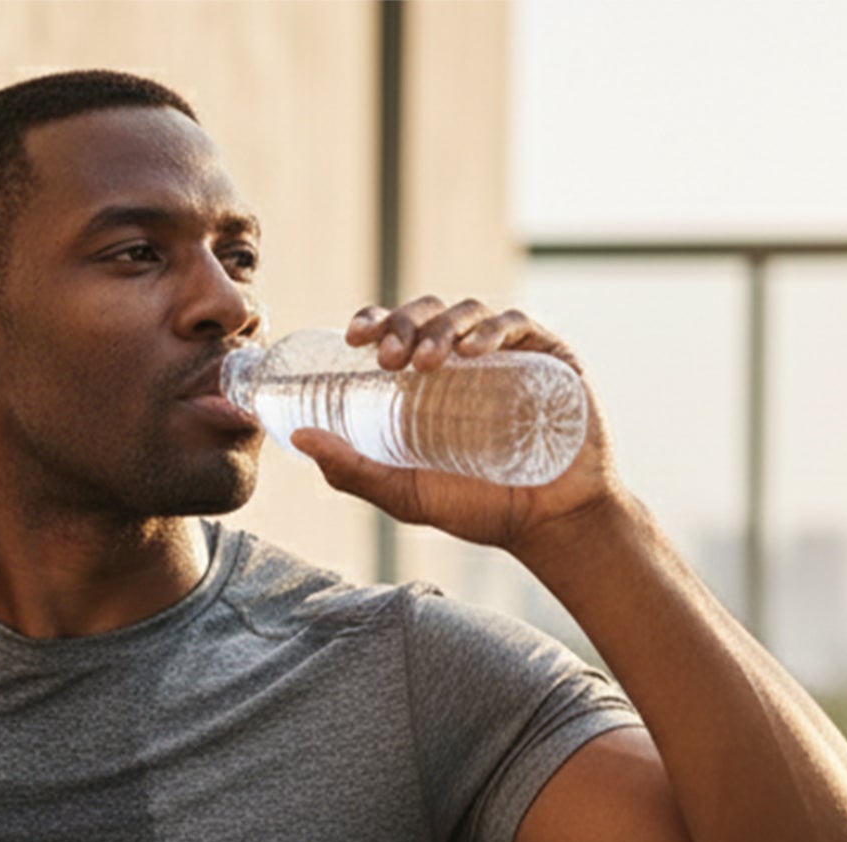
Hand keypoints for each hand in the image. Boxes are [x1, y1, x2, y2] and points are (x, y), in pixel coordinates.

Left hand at [288, 296, 626, 556]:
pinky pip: (516, 325)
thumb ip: (352, 470)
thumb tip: (299, 437)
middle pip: (427, 315)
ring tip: (425, 360)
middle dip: (403, 324)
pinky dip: (491, 330)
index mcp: (426, 384)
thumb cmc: (477, 508)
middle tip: (388, 358)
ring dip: (441, 328)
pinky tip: (473, 352)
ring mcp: (505, 355)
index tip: (354, 336)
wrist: (547, 523)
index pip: (395, 333)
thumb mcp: (404, 494)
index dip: (375, 321)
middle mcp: (463, 362)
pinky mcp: (547, 355)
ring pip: (467, 313)